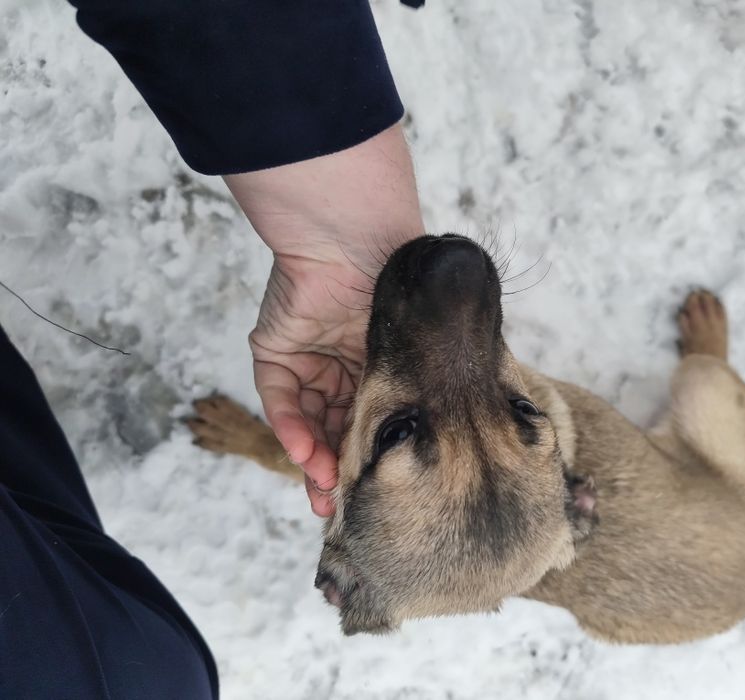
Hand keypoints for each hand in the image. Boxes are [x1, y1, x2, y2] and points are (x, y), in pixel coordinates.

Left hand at [225, 123, 422, 515]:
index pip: (367, 419)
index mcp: (373, 365)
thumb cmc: (396, 289)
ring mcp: (306, 359)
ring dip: (312, 458)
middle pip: (334, 427)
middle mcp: (339, 366)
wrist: (358, 243)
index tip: (373, 494)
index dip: (368, 455)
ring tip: (324, 495)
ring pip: (305, 421)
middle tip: (339, 511)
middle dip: (336, 469)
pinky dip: (292, 427)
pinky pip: (281, 398)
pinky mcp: (276, 350)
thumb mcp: (411, 351)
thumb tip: (458, 434)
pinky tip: (306, 454)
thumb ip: (420, 388)